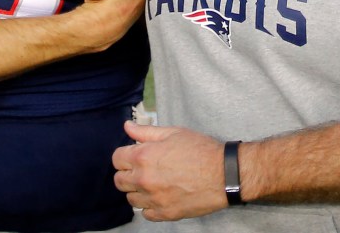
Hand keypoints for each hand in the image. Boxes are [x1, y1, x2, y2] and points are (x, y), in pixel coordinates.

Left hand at [113, 121, 227, 221]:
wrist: (223, 174)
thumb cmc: (200, 150)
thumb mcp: (173, 132)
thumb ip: (146, 131)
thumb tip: (127, 126)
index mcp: (143, 156)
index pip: (116, 159)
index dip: (124, 155)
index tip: (134, 155)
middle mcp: (144, 179)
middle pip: (119, 181)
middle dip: (127, 173)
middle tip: (142, 169)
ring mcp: (153, 199)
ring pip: (131, 198)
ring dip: (137, 190)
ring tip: (152, 182)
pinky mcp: (164, 214)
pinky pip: (145, 213)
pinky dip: (149, 205)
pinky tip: (159, 196)